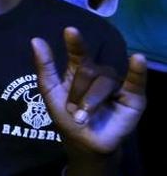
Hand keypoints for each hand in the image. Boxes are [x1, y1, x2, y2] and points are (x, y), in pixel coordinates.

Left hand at [31, 27, 146, 155]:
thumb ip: (44, 67)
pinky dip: (137, 70)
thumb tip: (35, 39)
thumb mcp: (50, 92)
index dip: (75, 43)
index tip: (69, 31)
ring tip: (83, 116)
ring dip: (91, 100)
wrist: (84, 144)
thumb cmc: (67, 118)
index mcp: (79, 71)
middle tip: (72, 110)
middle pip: (89, 71)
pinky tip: (138, 59)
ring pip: (104, 81)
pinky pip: (136, 81)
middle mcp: (99, 74)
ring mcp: (117, 84)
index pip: (78, 53)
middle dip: (77, 91)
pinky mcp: (134, 97)